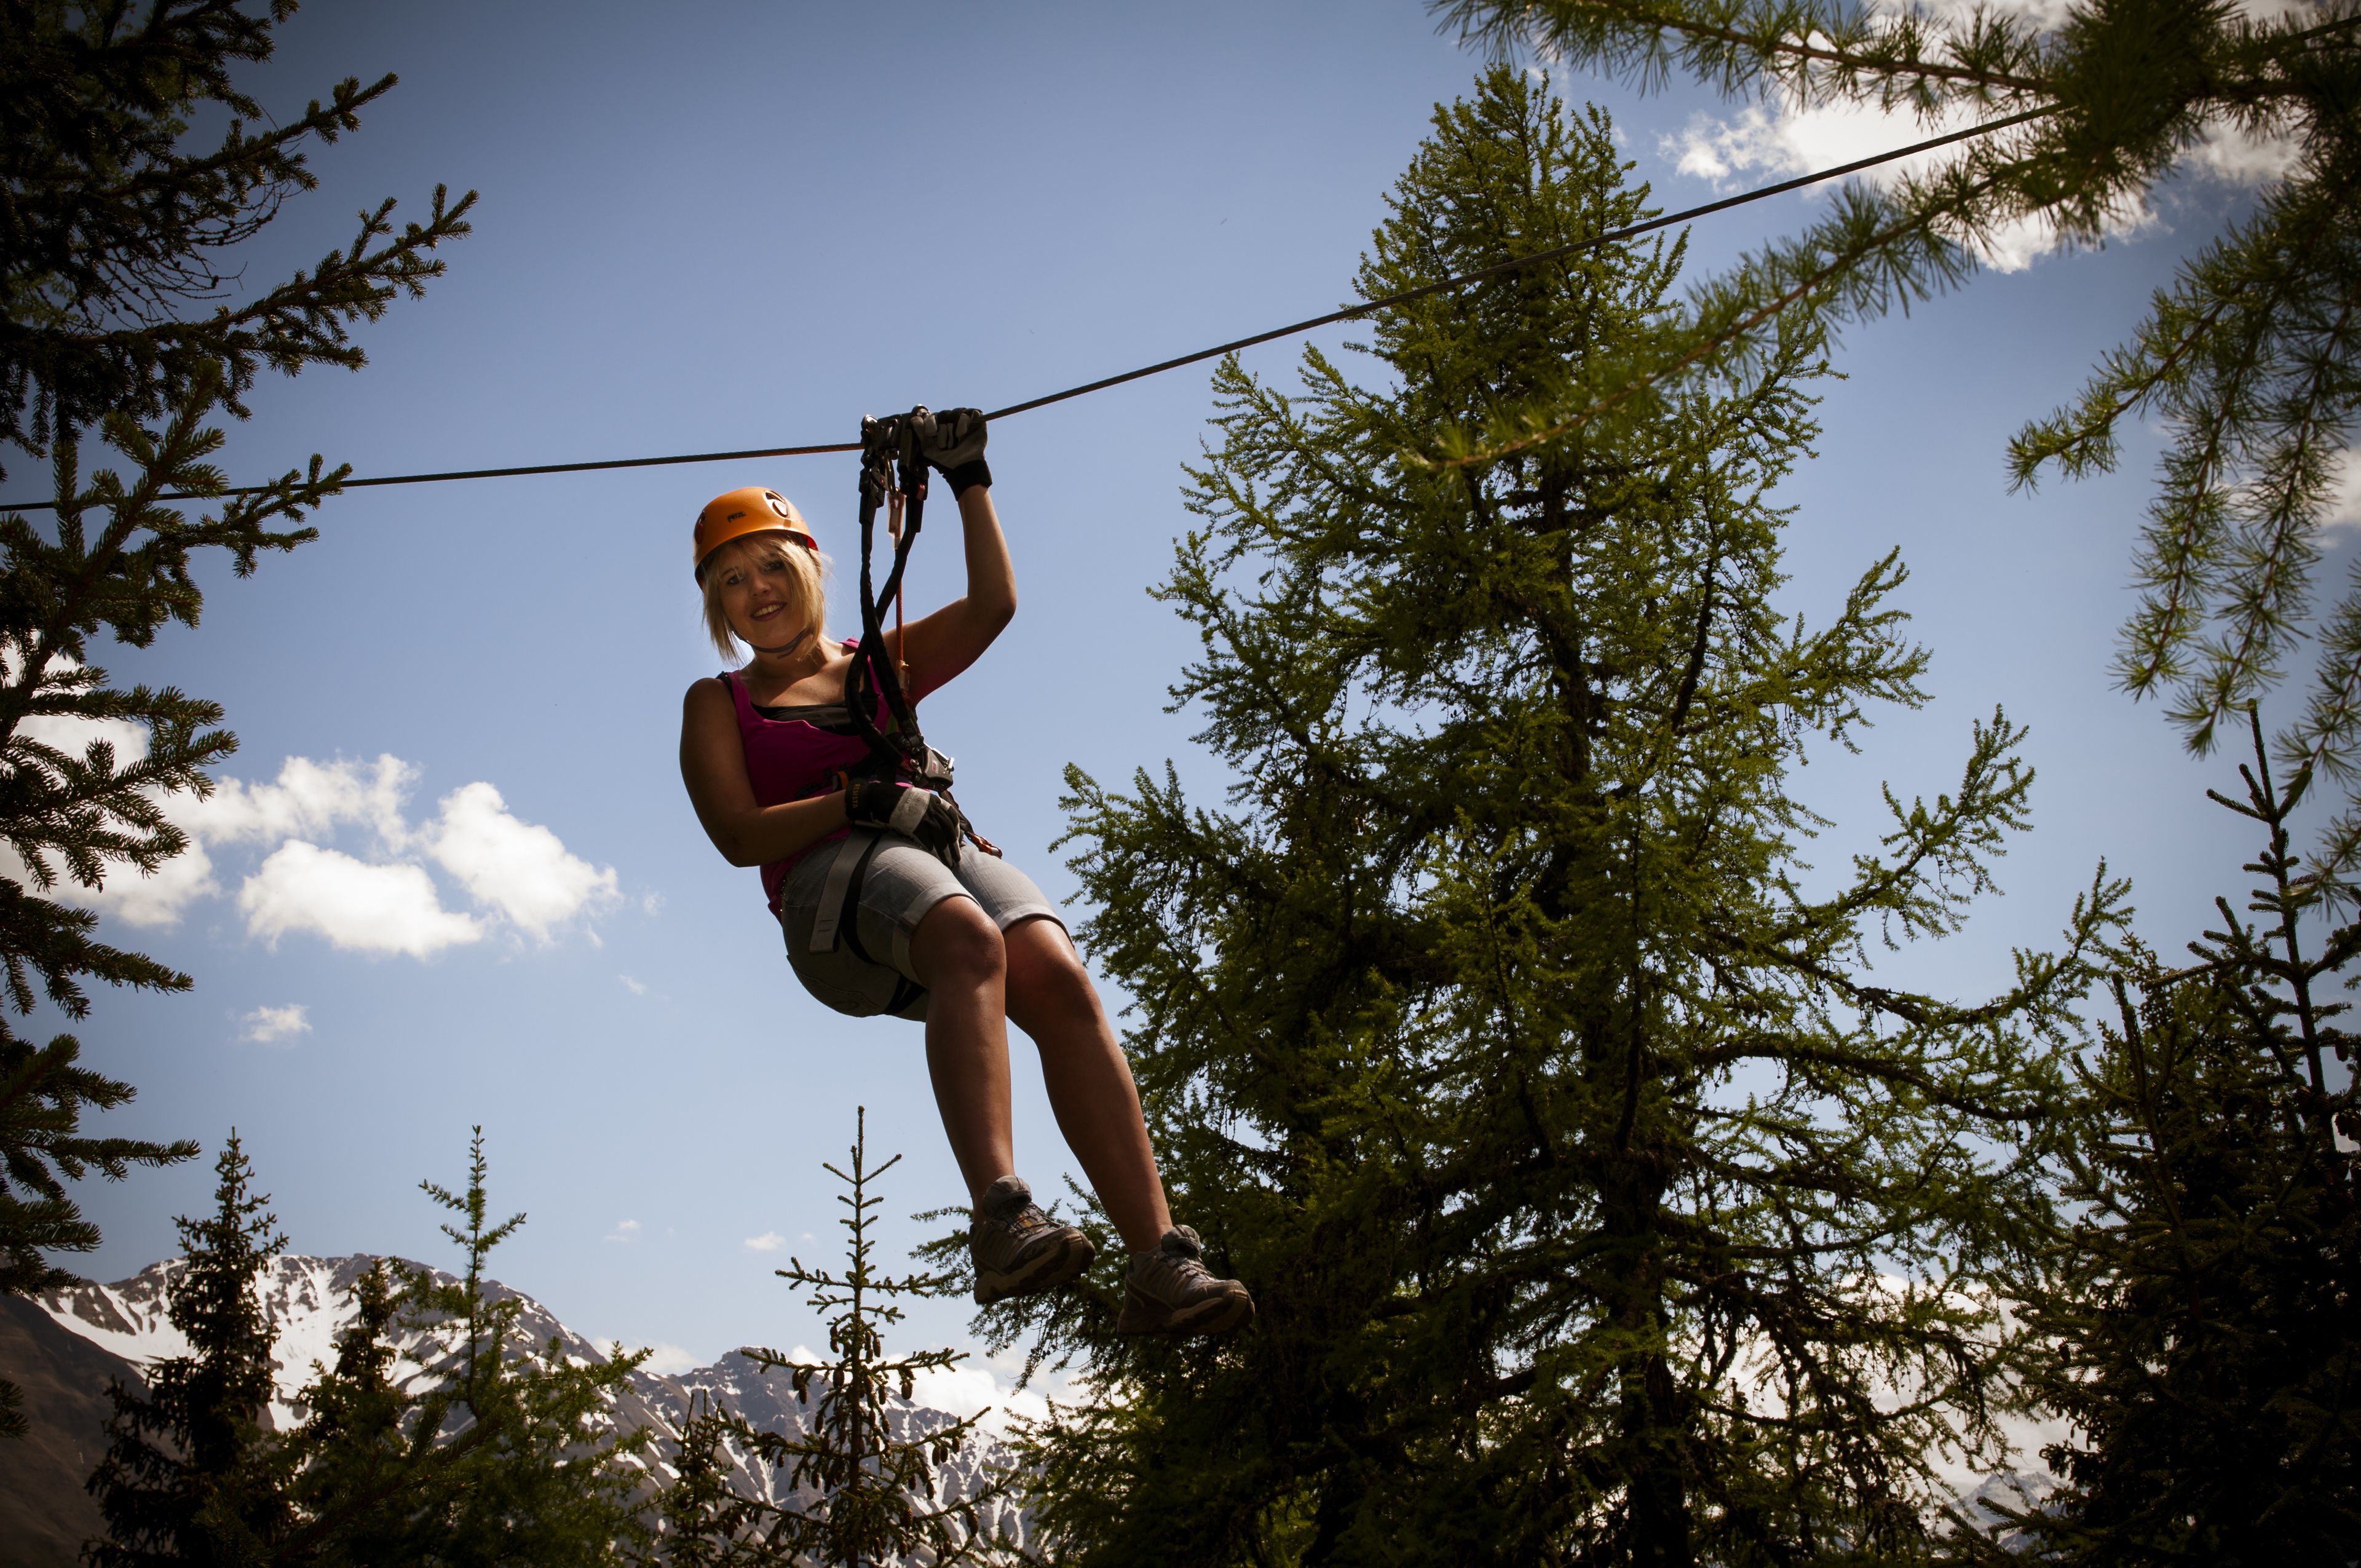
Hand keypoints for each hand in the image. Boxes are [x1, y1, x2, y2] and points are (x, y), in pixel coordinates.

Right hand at [845, 779, 961, 864]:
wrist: (882, 796)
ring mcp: (924, 817)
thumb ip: (929, 808)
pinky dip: (931, 850)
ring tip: (948, 863)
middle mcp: (932, 809)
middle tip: (957, 859)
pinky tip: (933, 858)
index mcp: (935, 801)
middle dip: (954, 847)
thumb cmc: (898, 799)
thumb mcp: (918, 798)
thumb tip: (937, 821)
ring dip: (945, 853)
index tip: (957, 843)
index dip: (957, 832)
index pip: (952, 818)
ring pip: (940, 838)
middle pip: (948, 831)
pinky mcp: (914, 825)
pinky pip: (926, 840)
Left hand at [911, 406, 990, 493]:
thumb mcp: (927, 449)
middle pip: (943, 414)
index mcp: (939, 427)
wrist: (962, 468)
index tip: (931, 433)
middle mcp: (951, 422)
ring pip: (955, 413)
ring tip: (954, 441)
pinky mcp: (977, 421)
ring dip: (952, 428)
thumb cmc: (945, 461)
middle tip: (943, 445)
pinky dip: (963, 422)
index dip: (930, 422)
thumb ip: (919, 433)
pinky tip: (960, 434)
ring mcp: (964, 421)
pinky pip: (969, 413)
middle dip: (942, 430)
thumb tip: (914, 419)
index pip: (932, 416)